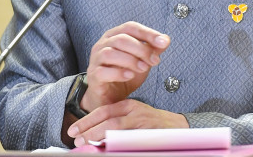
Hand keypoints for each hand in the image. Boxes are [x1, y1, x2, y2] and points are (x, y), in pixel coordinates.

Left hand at [67, 99, 187, 146]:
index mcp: (128, 105)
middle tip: (76, 139)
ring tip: (86, 143)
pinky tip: (108, 148)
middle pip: (107, 119)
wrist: (179, 127)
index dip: (87, 120)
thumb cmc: (153, 124)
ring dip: (99, 136)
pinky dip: (118, 143)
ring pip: (117, 128)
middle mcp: (134, 111)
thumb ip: (118, 121)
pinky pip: (130, 138)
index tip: (73, 130)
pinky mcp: (150, 132)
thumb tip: (95, 134)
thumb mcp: (134, 116)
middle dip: (89, 129)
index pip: (103, 110)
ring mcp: (143, 121)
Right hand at [81, 21, 169, 111]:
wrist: (110, 98)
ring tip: (143, 68)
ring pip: (110, 53)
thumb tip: (165, 40)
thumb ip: (152, 50)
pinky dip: (118, 73)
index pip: (130, 27)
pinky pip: (103, 72)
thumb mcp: (142, 61)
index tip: (163, 42)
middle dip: (141, 49)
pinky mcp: (93, 76)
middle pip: (120, 39)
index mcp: (114, 36)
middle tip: (155, 61)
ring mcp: (95, 60)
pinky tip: (130, 76)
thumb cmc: (124, 76)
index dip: (147, 33)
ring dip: (130, 60)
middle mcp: (102, 45)